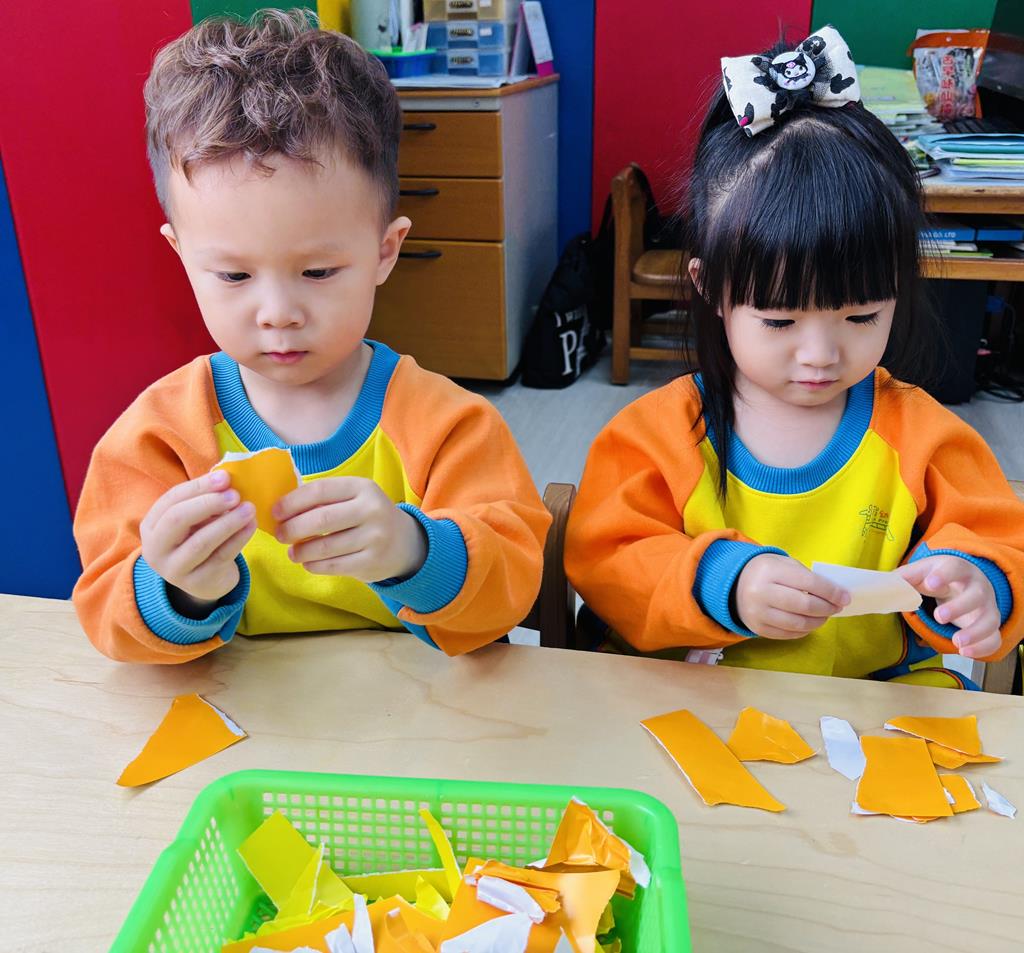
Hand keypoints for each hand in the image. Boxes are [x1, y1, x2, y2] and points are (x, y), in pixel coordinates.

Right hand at [140, 469, 256, 610]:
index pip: (171, 500)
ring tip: (249, 509)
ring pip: (201, 542)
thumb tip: (225, 477)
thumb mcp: (195, 519)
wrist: (206, 580)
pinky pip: (220, 556)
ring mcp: (174, 569)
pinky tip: (251, 525)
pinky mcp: (197, 583)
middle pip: (177, 520)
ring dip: (228, 522)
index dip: (198, 486)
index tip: (225, 477)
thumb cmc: (199, 538)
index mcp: (151, 526)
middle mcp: (155, 549)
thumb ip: (205, 499)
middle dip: (208, 503)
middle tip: (235, 495)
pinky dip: (239, 538)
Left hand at [274, 477, 426, 581]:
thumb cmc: (366, 516)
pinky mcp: (372, 562)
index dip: (292, 502)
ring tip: (293, 552)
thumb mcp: (353, 497)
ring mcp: (374, 537)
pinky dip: (314, 566)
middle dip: (293, 529)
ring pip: (325, 547)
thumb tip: (280, 508)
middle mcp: (371, 510)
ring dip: (301, 551)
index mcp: (362, 487)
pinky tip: (308, 563)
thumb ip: (323, 498)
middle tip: (280, 536)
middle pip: (321, 519)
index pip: (320, 490)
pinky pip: (334, 566)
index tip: (275, 513)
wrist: (404, 542)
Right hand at [735, 554, 849, 639]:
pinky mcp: (757, 628)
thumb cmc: (767, 572)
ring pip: (797, 624)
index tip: (845, 597)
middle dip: (827, 608)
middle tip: (837, 607)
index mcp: (769, 570)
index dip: (831, 592)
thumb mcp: (784, 564)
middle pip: (804, 606)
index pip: (808, 583)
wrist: (733, 584)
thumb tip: (835, 596)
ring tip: (825, 616)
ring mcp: (757, 613)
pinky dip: (804, 630)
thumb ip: (807, 577)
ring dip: (818, 621)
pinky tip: (810, 623)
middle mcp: (761, 592)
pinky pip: (788, 634)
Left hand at [897, 556, 1000, 657]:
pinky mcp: (990, 625)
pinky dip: (983, 647)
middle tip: (939, 617)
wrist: (966, 580)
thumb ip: (905, 576)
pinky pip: (994, 637)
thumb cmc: (938, 576)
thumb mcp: (922, 571)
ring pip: (990, 619)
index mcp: (957, 569)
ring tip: (957, 642)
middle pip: (976, 595)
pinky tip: (966, 652)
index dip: (943, 575)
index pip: (954, 568)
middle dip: (959, 607)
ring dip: (975, 632)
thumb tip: (886, 584)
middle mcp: (977, 587)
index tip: (929, 584)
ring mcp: (987, 607)